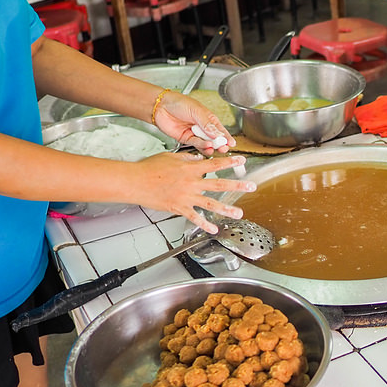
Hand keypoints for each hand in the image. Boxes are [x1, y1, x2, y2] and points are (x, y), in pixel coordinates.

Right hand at [127, 152, 255, 233]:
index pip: (215, 164)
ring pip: (211, 204)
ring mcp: (186, 197)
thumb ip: (187, 158)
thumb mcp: (171, 157)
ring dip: (226, 209)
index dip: (230, 162)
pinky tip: (214, 229)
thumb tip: (198, 158)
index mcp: (190, 168)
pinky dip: (205, 224)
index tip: (242, 161)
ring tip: (239, 213)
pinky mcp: (179, 208)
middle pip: (219, 184)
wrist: (135, 182)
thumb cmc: (150, 168)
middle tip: (251, 186)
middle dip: (237, 185)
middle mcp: (191, 183)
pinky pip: (195, 218)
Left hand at [152, 90, 235, 153]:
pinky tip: (206, 146)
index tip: (232, 143)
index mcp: (208, 118)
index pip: (220, 129)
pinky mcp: (186, 139)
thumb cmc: (178, 103)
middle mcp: (202, 127)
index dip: (226, 136)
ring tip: (215, 148)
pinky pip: (196, 144)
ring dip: (211, 146)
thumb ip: (207, 124)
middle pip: (214, 138)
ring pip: (205, 142)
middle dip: (220, 143)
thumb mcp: (196, 111)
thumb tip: (217, 133)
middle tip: (224, 148)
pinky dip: (201, 146)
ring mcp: (194, 133)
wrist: (161, 107)